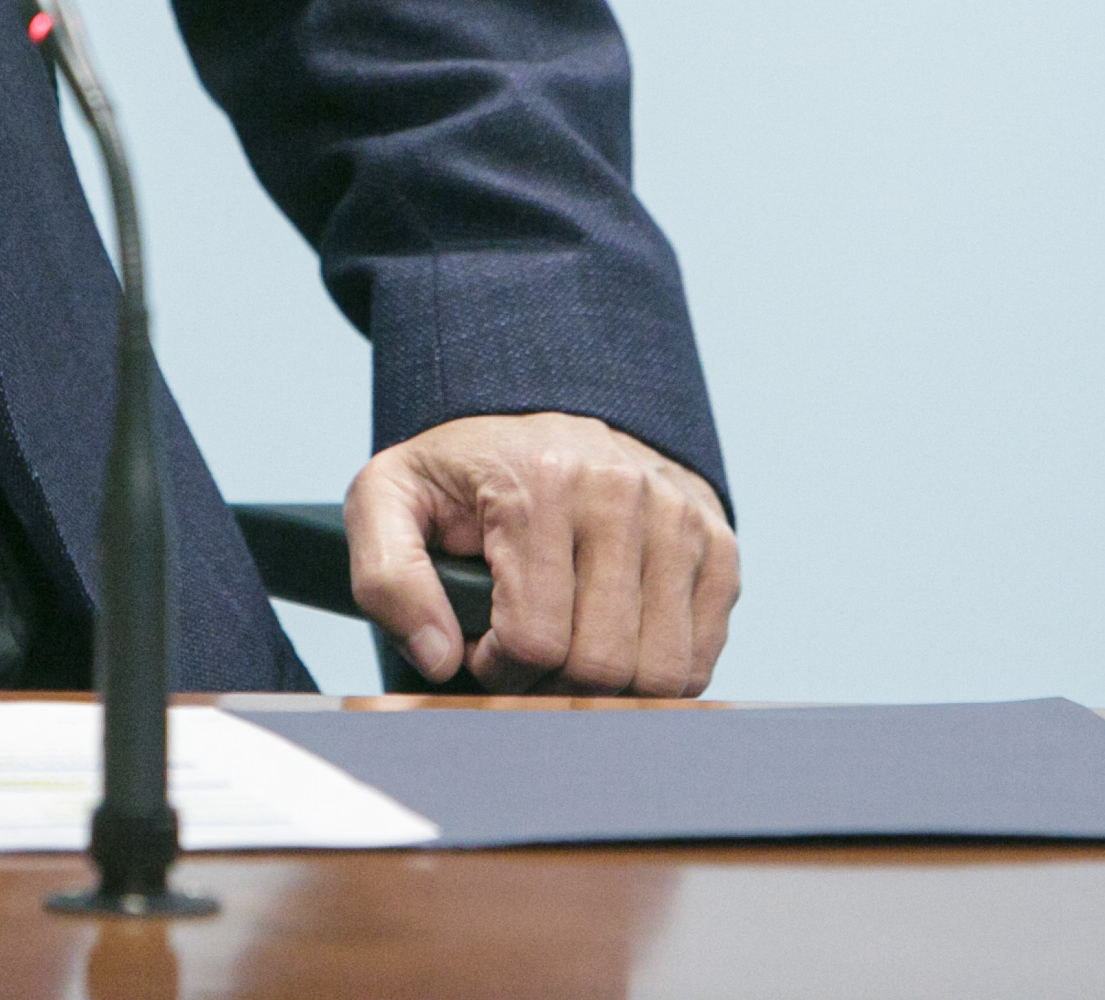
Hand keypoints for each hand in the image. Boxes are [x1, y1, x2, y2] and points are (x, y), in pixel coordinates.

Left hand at [343, 412, 738, 695]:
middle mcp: (624, 492)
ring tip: (568, 649)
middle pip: (604, 666)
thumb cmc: (458, 473)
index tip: (480, 645)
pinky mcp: (717, 544)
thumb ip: (388, 578)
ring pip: (661, 673)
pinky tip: (614, 639)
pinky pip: (700, 659)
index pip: (536, 641)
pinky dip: (655, 674)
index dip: (498, 668)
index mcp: (541, 483)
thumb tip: (439, 660)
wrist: (535, 415)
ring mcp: (680, 518)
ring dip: (607, 689)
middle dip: (552, 684)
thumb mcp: (387, 500)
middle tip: (524, 656)